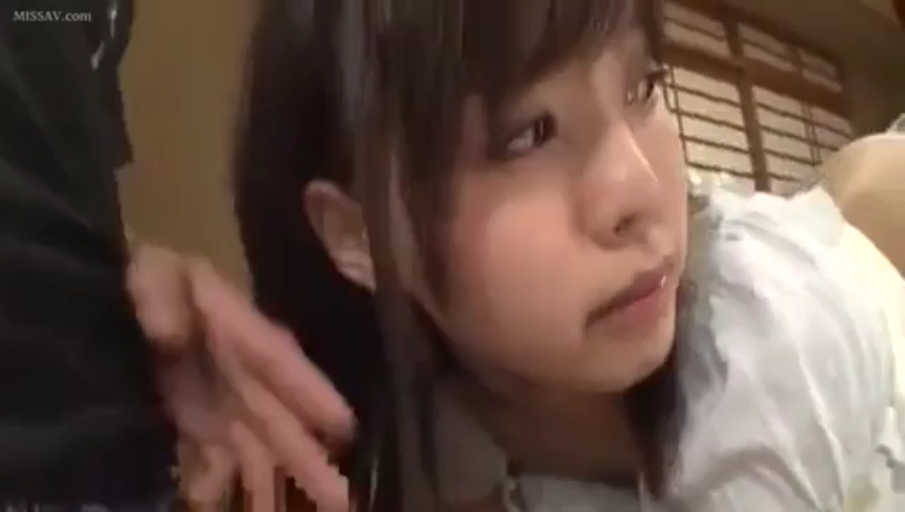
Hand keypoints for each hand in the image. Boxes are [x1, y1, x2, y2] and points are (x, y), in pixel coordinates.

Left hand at [127, 244, 354, 510]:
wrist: (128, 292)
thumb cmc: (154, 276)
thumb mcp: (156, 276)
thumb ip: (161, 301)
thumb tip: (166, 332)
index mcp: (239, 334)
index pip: (279, 363)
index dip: (310, 393)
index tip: (343, 424)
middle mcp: (243, 376)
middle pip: (280, 422)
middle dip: (309, 461)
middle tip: (344, 499)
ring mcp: (224, 402)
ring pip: (257, 450)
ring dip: (275, 487)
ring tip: (315, 510)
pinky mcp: (199, 420)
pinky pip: (216, 460)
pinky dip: (216, 485)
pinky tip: (213, 505)